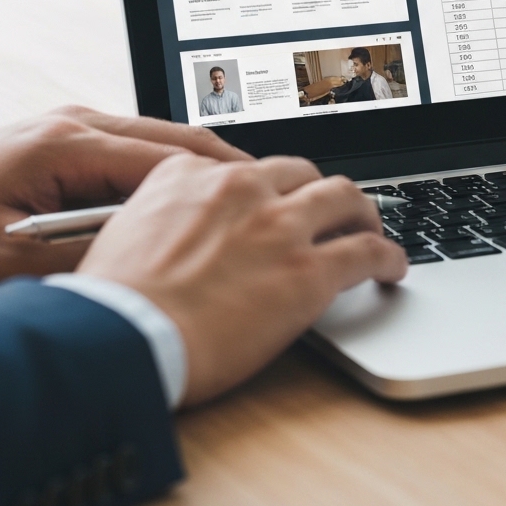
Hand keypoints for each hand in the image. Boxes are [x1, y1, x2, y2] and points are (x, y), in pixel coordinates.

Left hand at [0, 106, 250, 288]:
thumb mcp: (14, 259)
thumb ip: (87, 255)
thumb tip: (147, 259)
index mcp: (69, 143)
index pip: (162, 158)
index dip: (213, 181)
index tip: (251, 198)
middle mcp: (79, 122)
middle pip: (172, 137)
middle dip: (220, 164)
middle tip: (261, 189)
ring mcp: (77, 121)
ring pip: (159, 136)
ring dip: (197, 163)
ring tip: (236, 191)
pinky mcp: (72, 132)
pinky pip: (137, 143)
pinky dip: (168, 163)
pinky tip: (188, 188)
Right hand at [77, 153, 407, 405]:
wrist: (120, 338)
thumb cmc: (113, 301)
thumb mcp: (122, 229)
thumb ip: (160, 212)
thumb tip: (175, 227)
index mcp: (193, 174)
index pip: (249, 167)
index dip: (269, 187)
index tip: (276, 201)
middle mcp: (243, 188)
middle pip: (303, 173)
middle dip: (319, 190)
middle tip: (331, 211)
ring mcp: (280, 226)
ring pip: (344, 197)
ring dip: (362, 212)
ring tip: (370, 228)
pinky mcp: (308, 271)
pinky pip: (367, 252)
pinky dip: (388, 256)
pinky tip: (392, 268)